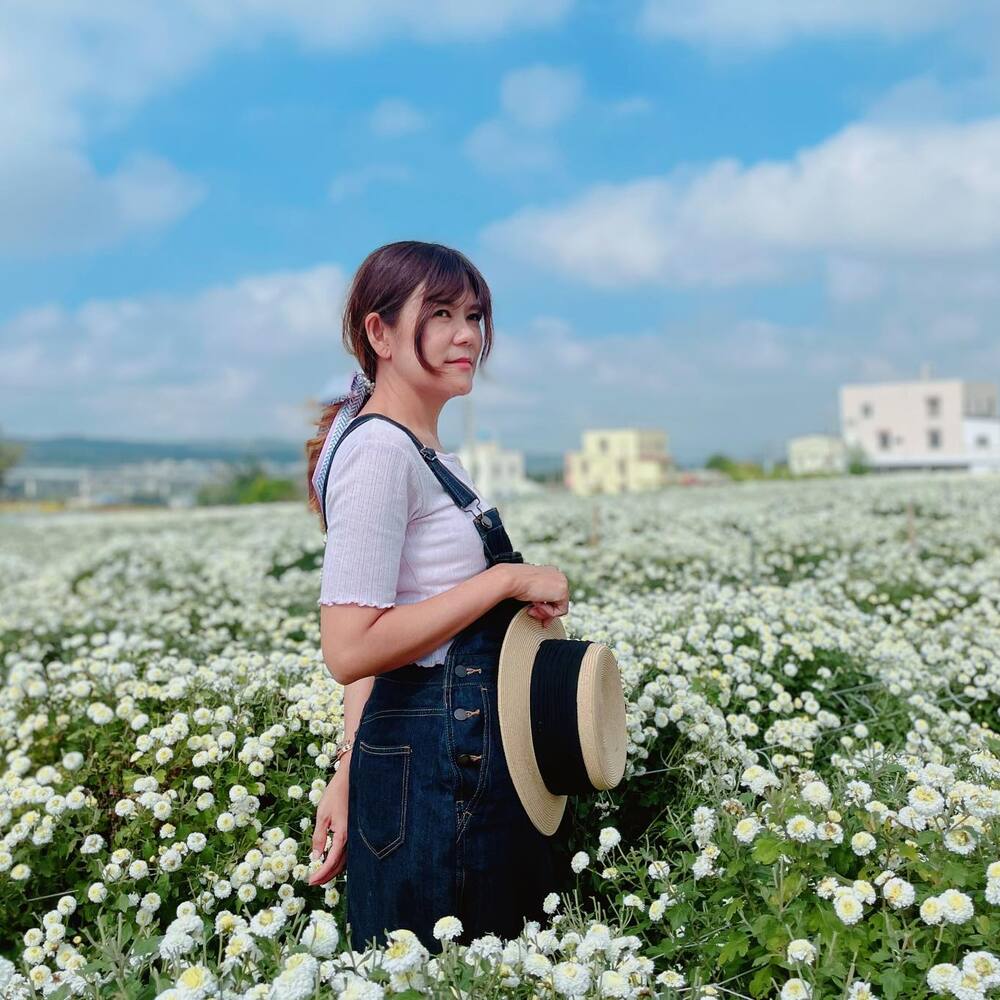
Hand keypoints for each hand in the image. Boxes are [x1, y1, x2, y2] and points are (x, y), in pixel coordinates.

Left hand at [307, 767, 348, 886]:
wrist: (352, 778)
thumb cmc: (336, 794)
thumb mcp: (322, 815)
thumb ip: (319, 837)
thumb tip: (315, 856)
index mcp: (343, 835)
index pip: (331, 862)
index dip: (320, 874)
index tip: (310, 881)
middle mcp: (353, 838)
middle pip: (340, 865)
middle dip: (327, 876)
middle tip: (313, 881)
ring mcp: (357, 835)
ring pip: (348, 860)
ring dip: (334, 869)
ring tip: (321, 874)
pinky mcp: (357, 830)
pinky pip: (351, 851)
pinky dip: (341, 860)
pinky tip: (333, 860)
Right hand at [504, 564, 568, 627]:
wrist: (513, 579)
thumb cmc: (515, 581)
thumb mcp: (529, 588)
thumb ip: (538, 594)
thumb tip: (541, 605)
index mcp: (550, 572)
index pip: (553, 593)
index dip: (544, 605)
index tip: (534, 610)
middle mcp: (558, 576)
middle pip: (558, 601)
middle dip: (545, 611)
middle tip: (532, 612)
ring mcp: (562, 583)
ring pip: (560, 607)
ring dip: (544, 611)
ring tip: (532, 607)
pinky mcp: (563, 593)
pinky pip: (561, 611)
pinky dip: (548, 612)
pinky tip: (537, 605)